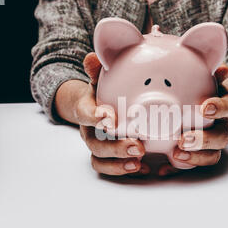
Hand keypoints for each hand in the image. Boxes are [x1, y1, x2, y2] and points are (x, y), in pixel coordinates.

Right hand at [55, 53, 149, 175]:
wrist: (93, 108)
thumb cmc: (101, 93)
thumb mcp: (99, 80)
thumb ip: (97, 70)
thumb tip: (92, 56)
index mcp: (86, 110)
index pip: (85, 113)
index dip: (96, 117)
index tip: (110, 118)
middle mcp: (89, 131)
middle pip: (95, 144)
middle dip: (116, 147)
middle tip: (138, 147)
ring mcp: (97, 146)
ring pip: (100, 160)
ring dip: (118, 164)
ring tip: (138, 164)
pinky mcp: (107, 157)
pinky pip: (110, 169)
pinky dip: (125, 171)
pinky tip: (143, 169)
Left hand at [159, 67, 227, 175]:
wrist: (215, 107)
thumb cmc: (210, 92)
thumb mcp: (213, 81)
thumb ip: (216, 75)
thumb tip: (223, 68)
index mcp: (227, 108)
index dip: (219, 109)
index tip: (204, 108)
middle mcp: (223, 128)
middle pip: (221, 138)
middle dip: (203, 140)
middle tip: (184, 139)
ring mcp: (213, 144)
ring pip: (212, 156)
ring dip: (195, 158)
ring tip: (176, 154)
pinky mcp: (199, 155)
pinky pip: (191, 166)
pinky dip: (177, 168)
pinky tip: (164, 169)